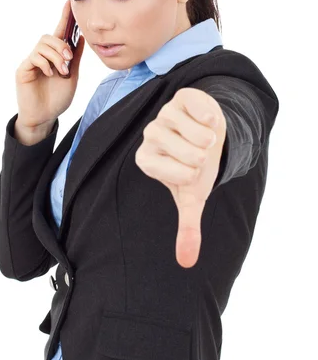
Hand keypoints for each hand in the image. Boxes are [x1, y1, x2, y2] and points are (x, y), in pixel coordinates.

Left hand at [134, 87, 226, 267]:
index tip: (190, 171)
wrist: (207, 136)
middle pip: (192, 155)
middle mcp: (149, 135)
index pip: (179, 175)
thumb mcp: (192, 198)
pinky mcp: (181, 97)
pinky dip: (213, 117)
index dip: (194, 175)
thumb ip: (187, 228)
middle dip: (205, 158)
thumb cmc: (195, 168)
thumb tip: (187, 261)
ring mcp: (164, 113)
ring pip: (200, 134)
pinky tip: (207, 120)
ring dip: (211, 139)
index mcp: (146, 160)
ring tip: (203, 138)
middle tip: (199, 153)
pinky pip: (203, 109)